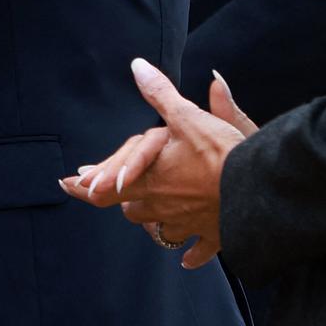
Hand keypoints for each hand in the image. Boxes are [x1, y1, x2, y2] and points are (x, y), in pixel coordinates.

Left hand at [58, 62, 254, 269]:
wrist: (256, 190)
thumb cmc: (222, 153)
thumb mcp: (188, 117)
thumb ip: (160, 94)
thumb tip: (137, 66)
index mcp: (150, 177)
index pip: (105, 184)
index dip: (85, 185)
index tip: (68, 184)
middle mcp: (161, 204)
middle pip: (129, 208)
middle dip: (117, 200)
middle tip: (100, 195)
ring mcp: (186, 224)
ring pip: (158, 229)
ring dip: (151, 223)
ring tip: (145, 216)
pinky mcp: (212, 236)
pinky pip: (197, 251)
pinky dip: (191, 255)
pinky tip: (186, 259)